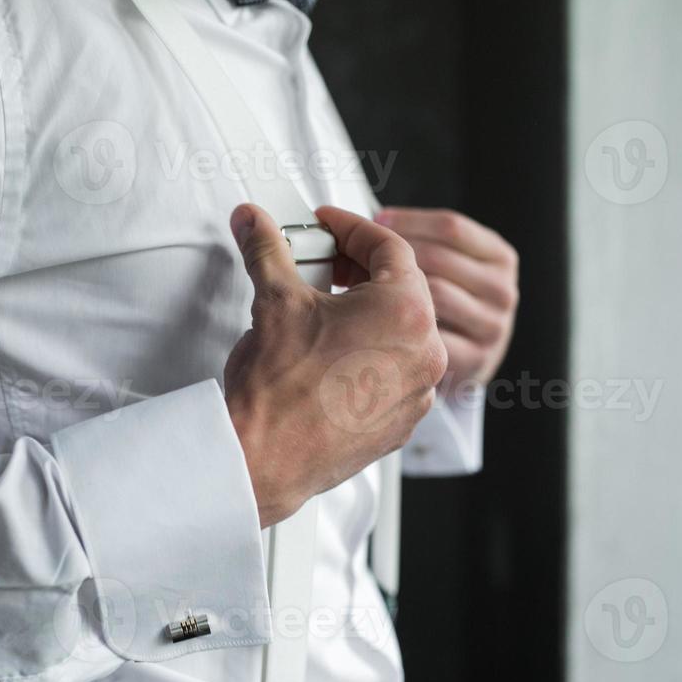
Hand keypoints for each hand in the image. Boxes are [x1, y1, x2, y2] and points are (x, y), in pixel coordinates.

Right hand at [224, 203, 448, 527]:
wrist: (264, 457)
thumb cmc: (279, 391)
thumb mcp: (274, 300)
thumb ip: (268, 250)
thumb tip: (256, 224)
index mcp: (407, 312)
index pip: (390, 247)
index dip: (352, 229)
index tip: (329, 227)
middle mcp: (425, 353)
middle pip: (403, 289)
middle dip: (361, 271)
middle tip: (326, 265)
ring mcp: (417, 393)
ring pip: (402, 335)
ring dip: (368, 316)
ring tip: (325, 313)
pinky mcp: (399, 424)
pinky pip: (394, 376)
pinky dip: (369, 358)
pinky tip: (332, 358)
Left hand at [372, 208, 518, 389]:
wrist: (467, 361)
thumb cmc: (450, 307)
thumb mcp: (452, 266)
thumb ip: (425, 241)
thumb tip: (376, 220)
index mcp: (499, 257)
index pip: (450, 227)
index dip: (406, 221)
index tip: (375, 221)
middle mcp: (501, 290)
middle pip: (437, 259)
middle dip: (391, 254)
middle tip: (354, 256)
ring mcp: (492, 325)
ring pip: (433, 293)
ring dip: (393, 289)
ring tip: (362, 287)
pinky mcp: (475, 358)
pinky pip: (430, 334)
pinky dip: (401, 326)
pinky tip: (380, 323)